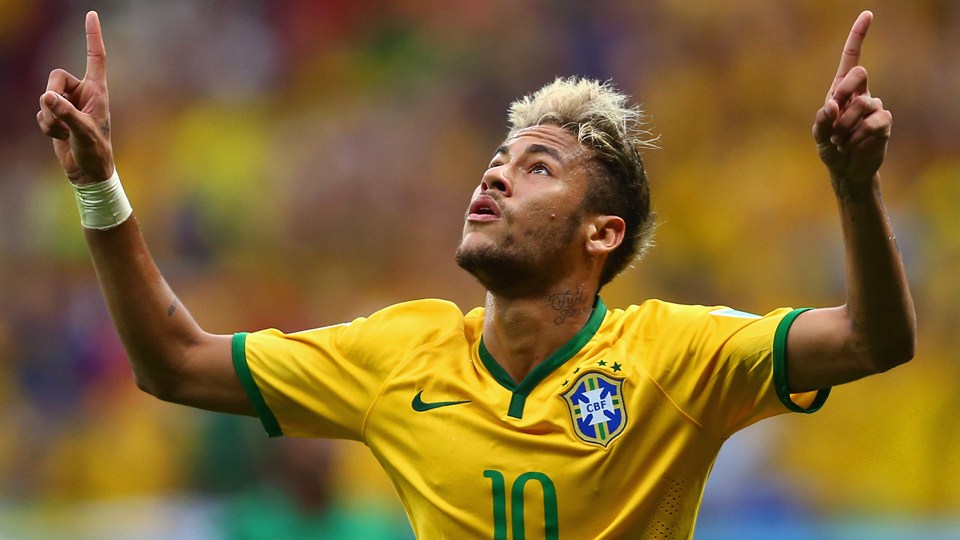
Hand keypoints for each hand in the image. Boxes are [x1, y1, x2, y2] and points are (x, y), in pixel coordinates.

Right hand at [36, 11, 113, 184]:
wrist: (88, 172)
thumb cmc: (96, 151)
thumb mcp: (84, 131)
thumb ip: (66, 113)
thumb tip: (46, 97)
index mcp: (97, 91)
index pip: (95, 57)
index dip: (92, 36)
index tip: (92, 14)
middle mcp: (82, 93)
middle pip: (55, 77)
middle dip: (51, 96)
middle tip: (60, 116)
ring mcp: (68, 104)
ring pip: (45, 97)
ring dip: (49, 117)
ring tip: (64, 133)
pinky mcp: (56, 116)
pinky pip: (41, 112)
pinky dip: (46, 126)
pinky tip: (60, 137)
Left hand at [812, 11, 891, 187]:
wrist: (845, 169)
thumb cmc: (830, 147)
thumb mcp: (818, 134)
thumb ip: (821, 120)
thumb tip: (831, 105)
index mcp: (841, 90)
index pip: (851, 58)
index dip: (858, 36)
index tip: (867, 14)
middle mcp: (861, 94)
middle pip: (859, 73)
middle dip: (843, 92)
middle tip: (832, 115)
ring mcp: (874, 107)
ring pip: (862, 105)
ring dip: (844, 128)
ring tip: (840, 140)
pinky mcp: (884, 123)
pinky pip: (872, 124)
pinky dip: (856, 138)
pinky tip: (852, 146)